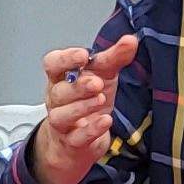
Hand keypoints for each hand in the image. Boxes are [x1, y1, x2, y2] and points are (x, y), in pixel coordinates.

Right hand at [26, 34, 139, 183]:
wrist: (77, 141)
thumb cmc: (87, 101)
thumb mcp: (102, 76)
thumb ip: (114, 58)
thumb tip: (130, 40)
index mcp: (61, 79)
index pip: (52, 65)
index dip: (65, 59)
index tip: (82, 55)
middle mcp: (57, 100)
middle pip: (59, 91)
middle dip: (78, 86)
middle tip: (96, 82)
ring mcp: (62, 123)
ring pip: (62, 115)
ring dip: (82, 106)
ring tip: (101, 99)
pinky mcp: (72, 143)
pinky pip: (77, 137)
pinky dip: (91, 130)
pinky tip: (105, 120)